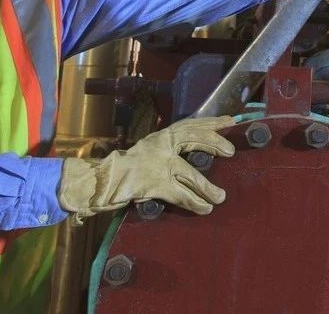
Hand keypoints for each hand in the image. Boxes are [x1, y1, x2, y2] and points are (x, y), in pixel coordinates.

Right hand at [57, 116, 235, 219]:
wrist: (98, 181)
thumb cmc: (125, 169)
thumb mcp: (148, 152)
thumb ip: (167, 151)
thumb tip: (195, 154)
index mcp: (160, 137)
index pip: (189, 124)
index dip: (211, 122)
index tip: (229, 120)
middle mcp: (160, 146)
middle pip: (192, 138)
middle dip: (214, 142)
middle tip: (231, 150)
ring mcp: (156, 164)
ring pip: (189, 172)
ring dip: (207, 186)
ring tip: (221, 197)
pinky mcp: (152, 183)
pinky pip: (179, 194)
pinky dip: (194, 202)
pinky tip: (204, 208)